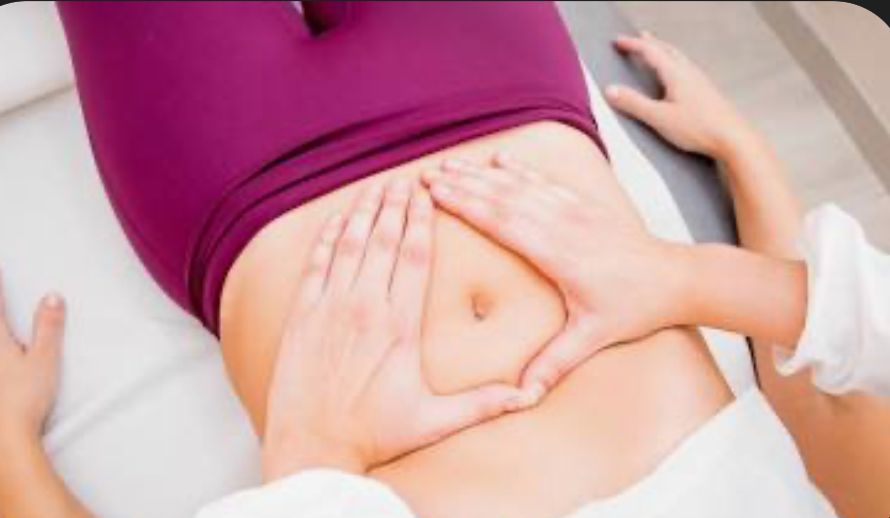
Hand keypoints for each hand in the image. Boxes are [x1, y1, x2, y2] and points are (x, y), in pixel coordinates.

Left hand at [0, 273, 65, 441]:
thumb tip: (52, 296)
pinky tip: (8, 361)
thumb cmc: (24, 399)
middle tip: (4, 303)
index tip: (2, 270)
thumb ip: (48, 327)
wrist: (4, 438)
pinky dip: (4, 354)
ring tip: (6, 331)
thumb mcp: (45, 360)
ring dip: (1, 331)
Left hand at [262, 180, 527, 480]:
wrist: (312, 446)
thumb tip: (526, 397)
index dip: (420, 220)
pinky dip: (325, 237)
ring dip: (362, 212)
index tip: (425, 195)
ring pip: (349, 244)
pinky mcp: (302, 316)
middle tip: (404, 179)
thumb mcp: (433, 420)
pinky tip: (335, 219)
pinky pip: (315, 264)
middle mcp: (365, 308)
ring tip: (374, 188)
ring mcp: (330, 308)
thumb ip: (481, 404)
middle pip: (383, 240)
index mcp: (400, 325)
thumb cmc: (373, 435)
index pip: (414, 257)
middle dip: (395, 205)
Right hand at [423, 155, 691, 393]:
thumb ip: (555, 362)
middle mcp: (564, 224)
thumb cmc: (636, 307)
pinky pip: (546, 180)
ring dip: (483, 173)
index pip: (505, 222)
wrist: (677, 279)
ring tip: (451, 165)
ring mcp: (575, 210)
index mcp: (560, 254)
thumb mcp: (594, 337)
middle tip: (427, 176)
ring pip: (522, 184)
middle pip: (505, 197)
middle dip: (464, 185)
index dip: (468, 205)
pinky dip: (520, 168)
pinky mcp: (585, 204)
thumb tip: (524, 393)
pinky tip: (500, 159)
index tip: (437, 194)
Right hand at [606, 31, 756, 157]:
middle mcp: (689, 72)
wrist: (732, 138)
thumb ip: (634, 103)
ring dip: (663, 50)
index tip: (619, 42)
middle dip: (649, 42)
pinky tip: (676, 75)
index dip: (632, 44)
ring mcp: (700, 81)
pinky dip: (674, 63)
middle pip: (666, 49)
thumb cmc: (699, 128)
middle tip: (637, 38)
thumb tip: (611, 90)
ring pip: (678, 57)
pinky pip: (686, 68)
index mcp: (676, 73)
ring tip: (655, 50)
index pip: (650, 51)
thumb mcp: (659, 117)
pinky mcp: (706, 92)